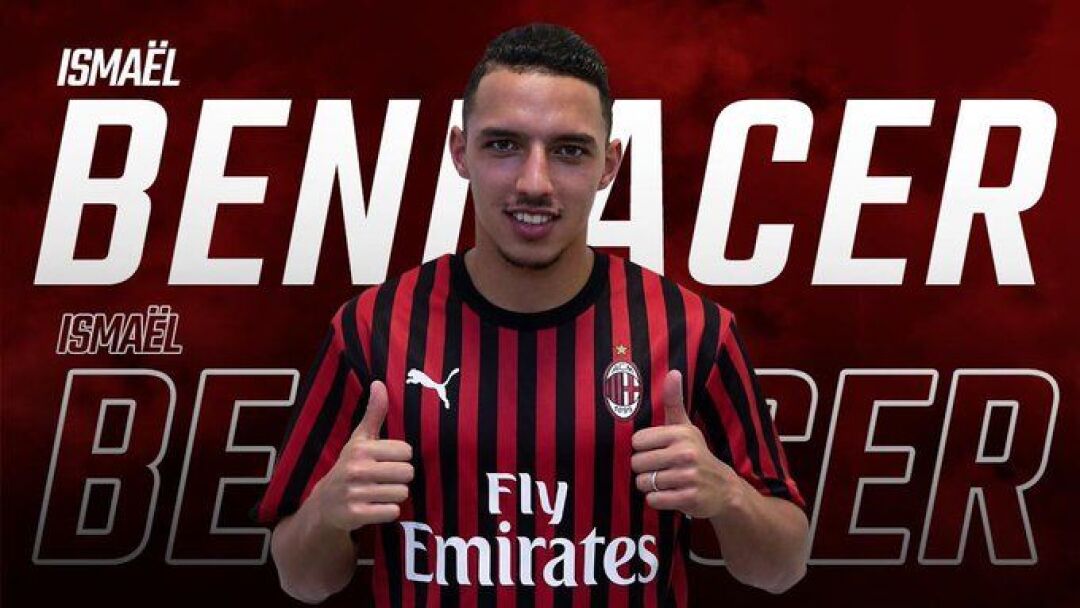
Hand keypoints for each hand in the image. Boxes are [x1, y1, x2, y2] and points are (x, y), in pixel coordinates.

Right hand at [312, 380, 413, 530]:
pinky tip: (374, 507)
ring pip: (402, 493)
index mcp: (361, 448)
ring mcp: (355, 493)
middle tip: (383, 479)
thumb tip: (379, 382)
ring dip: (394, 496)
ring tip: (378, 493)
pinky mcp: (356, 514)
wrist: (325, 504)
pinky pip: (393, 512)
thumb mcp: (359, 439)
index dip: (400, 458)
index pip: (407, 452)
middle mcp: (356, 469)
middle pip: (407, 473)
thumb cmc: (350, 466)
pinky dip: (387, 511)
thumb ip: (374, 413)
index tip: (386, 461)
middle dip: (399, 478)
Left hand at [630, 370, 742, 518]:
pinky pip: (654, 500)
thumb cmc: (697, 454)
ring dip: (650, 486)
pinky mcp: (689, 498)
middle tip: (660, 469)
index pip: (637, 441)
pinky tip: (670, 494)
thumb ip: (674, 401)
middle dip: (644, 470)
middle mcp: (686, 453)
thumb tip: (673, 372)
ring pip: (644, 483)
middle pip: (637, 463)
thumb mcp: (686, 427)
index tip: (655, 451)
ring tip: (665, 482)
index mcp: (681, 434)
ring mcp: (688, 477)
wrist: (725, 488)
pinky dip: (657, 500)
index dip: (642, 449)